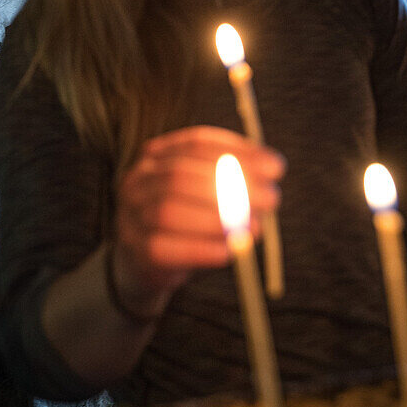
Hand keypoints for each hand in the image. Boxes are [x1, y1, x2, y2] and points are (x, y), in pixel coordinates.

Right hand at [112, 125, 284, 308]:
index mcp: (156, 155)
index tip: (275, 167)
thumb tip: (272, 168)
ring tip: (254, 227)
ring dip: (217, 219)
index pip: (196, 143)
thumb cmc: (186, 222)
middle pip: (180, 175)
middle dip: (232, 185)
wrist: (145, 263)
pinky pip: (164, 248)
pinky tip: (229, 251)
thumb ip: (234, 180)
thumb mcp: (206, 194)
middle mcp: (137, 180)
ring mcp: (131, 215)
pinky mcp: (135, 251)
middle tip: (271, 199)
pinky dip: (200, 249)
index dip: (238, 152)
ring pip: (169, 211)